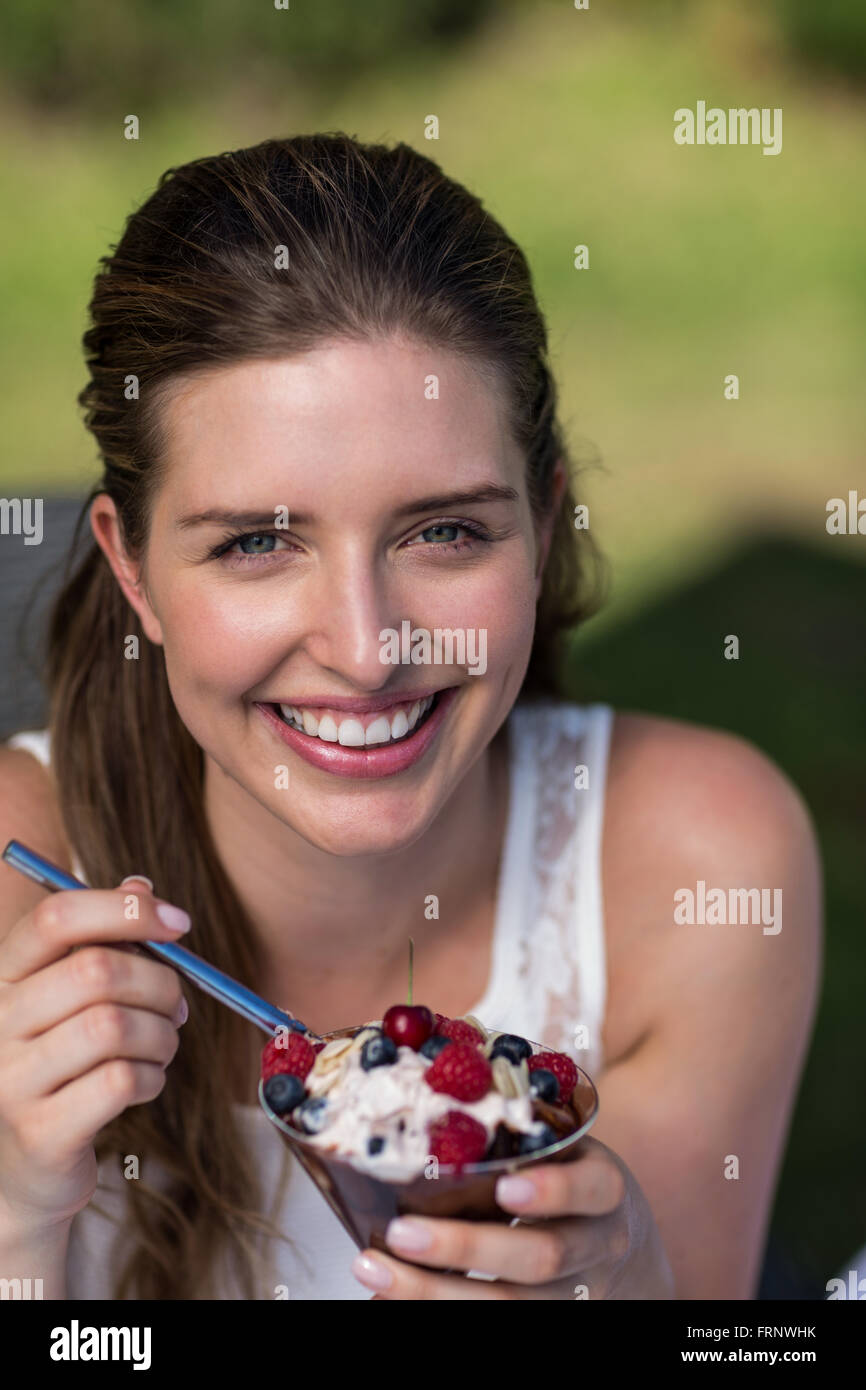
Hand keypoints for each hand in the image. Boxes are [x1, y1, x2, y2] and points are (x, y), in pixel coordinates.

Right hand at [0, 875, 189, 1236]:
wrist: (25, 1169)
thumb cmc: (62, 1065)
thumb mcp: (72, 998)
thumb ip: (104, 940)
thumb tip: (141, 886)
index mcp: (4, 976)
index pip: (57, 917)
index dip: (126, 911)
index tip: (179, 924)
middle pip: (97, 970)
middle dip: (159, 982)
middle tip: (176, 1004)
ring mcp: (12, 1080)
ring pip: (115, 1026)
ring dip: (162, 1034)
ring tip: (162, 1045)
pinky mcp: (41, 1131)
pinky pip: (120, 1082)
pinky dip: (153, 1077)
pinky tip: (146, 1081)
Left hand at [350, 1136, 674, 1299]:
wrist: (622, 1255)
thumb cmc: (571, 1183)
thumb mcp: (566, 1151)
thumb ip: (516, 1132)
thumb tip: (414, 1083)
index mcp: (602, 1188)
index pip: (590, 1189)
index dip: (552, 1190)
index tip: (504, 1187)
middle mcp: (596, 1246)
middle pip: (540, 1258)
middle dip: (466, 1248)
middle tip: (401, 1232)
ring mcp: (577, 1295)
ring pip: (512, 1308)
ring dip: (435, 1293)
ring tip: (374, 1271)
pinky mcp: (551, 1323)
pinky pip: (498, 1329)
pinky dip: (436, 1315)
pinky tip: (390, 1299)